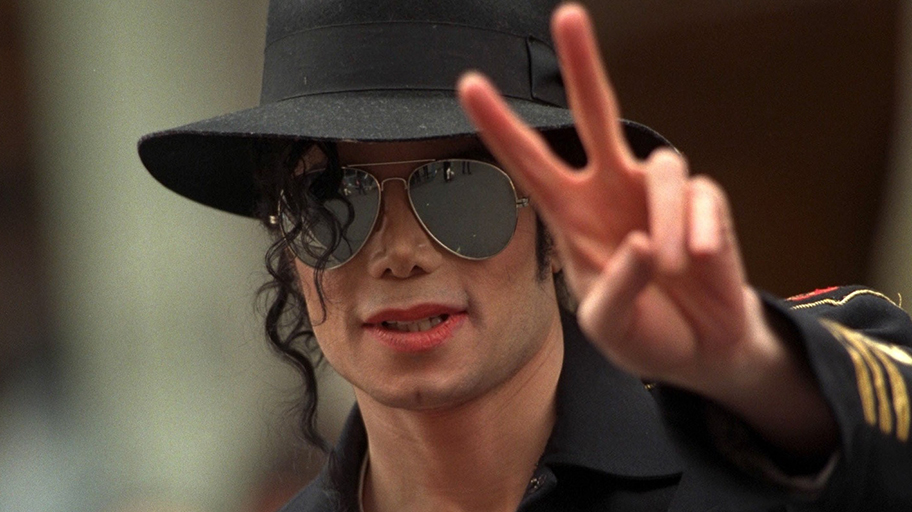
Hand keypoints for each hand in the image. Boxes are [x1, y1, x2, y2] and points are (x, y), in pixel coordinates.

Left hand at [458, 4, 838, 454]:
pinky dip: (700, 230)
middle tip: (568, 16)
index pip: (530, 164)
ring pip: (664, 164)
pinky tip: (699, 260)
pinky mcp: (704, 205)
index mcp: (571, 217)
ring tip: (669, 268)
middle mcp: (611, 192)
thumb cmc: (643, 331)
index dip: (501, 126)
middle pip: (595, 114)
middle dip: (583, 66)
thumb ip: (617, 289)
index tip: (470, 83)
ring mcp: (657, 195)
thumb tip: (640, 243)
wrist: (701, 349)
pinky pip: (703, 198)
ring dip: (665, 221)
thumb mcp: (609, 325)